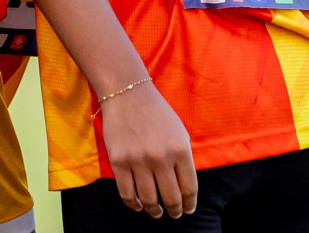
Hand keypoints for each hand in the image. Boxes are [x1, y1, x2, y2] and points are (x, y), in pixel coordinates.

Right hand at [99, 84, 197, 218]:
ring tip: (156, 212)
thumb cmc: (156, 113)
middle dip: (174, 210)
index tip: (188, 209)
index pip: (189, 187)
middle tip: (174, 214)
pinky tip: (137, 205)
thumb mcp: (179, 132)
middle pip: (171, 197)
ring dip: (154, 210)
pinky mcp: (119, 162)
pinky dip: (133, 204)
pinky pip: (126, 193)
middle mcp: (161, 157)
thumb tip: (184, 187)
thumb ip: (183, 158)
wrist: (128, 94)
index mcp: (180, 149)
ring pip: (149, 200)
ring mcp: (138, 161)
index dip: (189, 203)